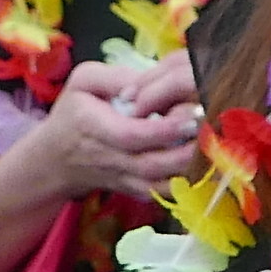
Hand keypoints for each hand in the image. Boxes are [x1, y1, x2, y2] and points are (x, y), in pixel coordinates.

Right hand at [18, 58, 203, 198]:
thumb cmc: (72, 113)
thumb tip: (145, 82)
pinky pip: (163, 194)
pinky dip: (187, 186)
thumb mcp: (83, 82)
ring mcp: (124, 179)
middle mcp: (110, 159)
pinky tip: (207, 167)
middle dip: (186, 150)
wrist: (56, 159)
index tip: (191, 114)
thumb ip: (114, 77)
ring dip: (191, 171)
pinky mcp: (135, 191)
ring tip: (214, 149)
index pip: (132, 135)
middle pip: (153, 164)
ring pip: (161, 184)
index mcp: (95, 128)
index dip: (164, 129)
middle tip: (211, 130)